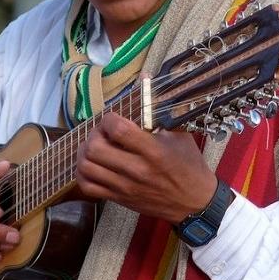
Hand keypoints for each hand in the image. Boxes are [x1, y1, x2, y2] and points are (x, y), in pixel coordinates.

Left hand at [76, 113, 216, 223]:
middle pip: (95, 149)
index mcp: (153, 151)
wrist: (195, 203)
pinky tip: (93, 164)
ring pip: (86, 167)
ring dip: (85, 152)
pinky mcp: (120, 199)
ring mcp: (125, 186)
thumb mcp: (180, 135)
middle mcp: (136, 170)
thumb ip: (160, 109)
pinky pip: (88, 187)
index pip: (118, 130)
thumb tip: (144, 76)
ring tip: (96, 146)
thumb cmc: (190, 165)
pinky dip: (83, 173)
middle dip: (94, 134)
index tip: (115, 118)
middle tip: (103, 132)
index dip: (109, 119)